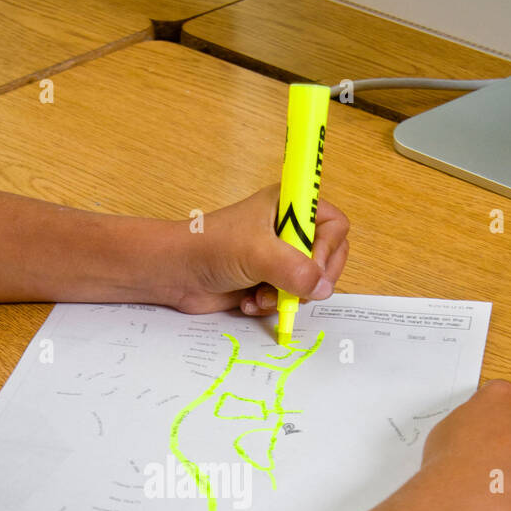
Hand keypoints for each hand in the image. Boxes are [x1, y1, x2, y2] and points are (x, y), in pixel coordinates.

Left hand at [167, 183, 349, 316]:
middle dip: (310, 280)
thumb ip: (295, 268)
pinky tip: (249, 302)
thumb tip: (321, 287)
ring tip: (260, 295)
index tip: (312, 266)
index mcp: (289, 206)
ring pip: (309, 283)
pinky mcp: (267, 281)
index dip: (328, 249)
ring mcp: (278, 257)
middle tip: (295, 289)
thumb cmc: (209, 248)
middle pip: (328, 258)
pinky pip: (289, 299)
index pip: (334, 225)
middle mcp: (288, 229)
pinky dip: (272, 305)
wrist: (175, 274)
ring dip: (288, 296)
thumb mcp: (257, 253)